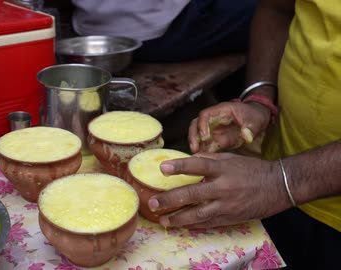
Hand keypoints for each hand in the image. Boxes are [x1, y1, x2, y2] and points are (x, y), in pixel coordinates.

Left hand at [147, 152, 291, 228]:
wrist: (279, 186)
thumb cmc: (252, 169)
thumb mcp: (231, 158)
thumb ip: (208, 158)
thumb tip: (188, 159)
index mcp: (223, 168)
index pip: (198, 165)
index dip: (180, 166)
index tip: (162, 168)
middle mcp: (223, 187)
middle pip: (192, 194)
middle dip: (170, 200)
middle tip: (153, 203)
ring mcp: (227, 205)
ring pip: (198, 215)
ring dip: (178, 218)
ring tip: (163, 220)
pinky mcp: (231, 218)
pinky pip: (208, 223)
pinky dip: (193, 225)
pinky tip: (181, 226)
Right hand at [189, 101, 270, 152]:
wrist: (256, 120)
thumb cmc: (254, 115)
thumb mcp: (256, 120)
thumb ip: (251, 128)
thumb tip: (247, 136)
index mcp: (221, 111)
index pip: (205, 115)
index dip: (202, 125)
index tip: (204, 136)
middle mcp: (213, 120)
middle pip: (196, 125)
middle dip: (193, 136)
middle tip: (195, 149)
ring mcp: (213, 130)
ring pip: (197, 135)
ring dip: (196, 145)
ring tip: (196, 156)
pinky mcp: (216, 139)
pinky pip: (205, 145)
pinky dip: (203, 152)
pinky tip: (203, 160)